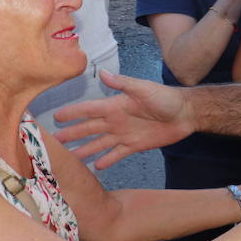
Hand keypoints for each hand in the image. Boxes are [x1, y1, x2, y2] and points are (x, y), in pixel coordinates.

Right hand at [55, 70, 191, 167]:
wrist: (185, 114)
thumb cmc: (165, 98)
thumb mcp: (143, 89)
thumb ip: (123, 84)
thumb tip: (101, 73)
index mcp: (115, 106)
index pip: (89, 110)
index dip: (72, 113)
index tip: (56, 116)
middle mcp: (116, 120)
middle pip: (89, 129)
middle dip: (72, 134)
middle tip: (54, 141)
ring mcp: (124, 134)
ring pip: (99, 144)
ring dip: (84, 150)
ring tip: (70, 158)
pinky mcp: (134, 146)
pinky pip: (116, 154)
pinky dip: (106, 160)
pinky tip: (95, 167)